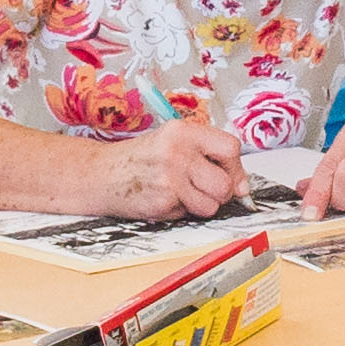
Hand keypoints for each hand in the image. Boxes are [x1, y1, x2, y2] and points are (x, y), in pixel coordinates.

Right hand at [70, 115, 255, 221]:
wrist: (101, 174)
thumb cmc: (140, 160)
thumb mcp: (172, 143)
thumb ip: (207, 156)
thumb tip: (243, 187)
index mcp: (182, 131)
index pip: (230, 147)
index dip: (236, 167)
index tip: (234, 177)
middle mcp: (177, 152)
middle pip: (225, 183)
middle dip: (222, 193)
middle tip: (204, 189)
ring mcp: (169, 178)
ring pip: (212, 204)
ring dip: (203, 205)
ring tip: (183, 194)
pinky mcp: (162, 201)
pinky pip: (190, 214)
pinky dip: (182, 211)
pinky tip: (165, 199)